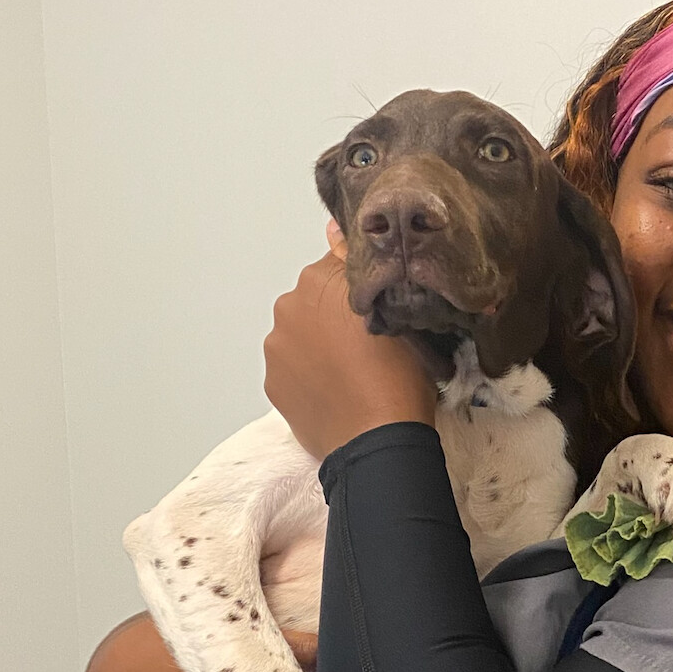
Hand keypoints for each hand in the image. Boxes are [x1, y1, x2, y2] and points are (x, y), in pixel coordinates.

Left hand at [263, 238, 434, 459]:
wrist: (379, 443)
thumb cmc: (399, 377)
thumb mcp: (398, 314)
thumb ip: (360, 268)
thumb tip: (333, 228)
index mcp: (320, 280)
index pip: (340, 266)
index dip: (362, 288)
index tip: (377, 309)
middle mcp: (289, 306)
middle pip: (314, 299)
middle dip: (334, 315)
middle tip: (366, 347)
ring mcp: (277, 347)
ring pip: (300, 334)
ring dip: (318, 345)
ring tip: (349, 374)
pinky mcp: (272, 384)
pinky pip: (291, 369)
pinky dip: (307, 375)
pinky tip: (333, 392)